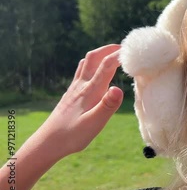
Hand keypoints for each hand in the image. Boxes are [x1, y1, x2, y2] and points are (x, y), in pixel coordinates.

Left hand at [38, 44, 123, 158]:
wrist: (47, 142)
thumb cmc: (72, 136)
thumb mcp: (93, 124)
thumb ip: (107, 106)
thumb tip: (119, 88)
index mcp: (90, 91)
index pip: (107, 65)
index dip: (121, 55)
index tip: (135, 50)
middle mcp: (82, 85)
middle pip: (94, 57)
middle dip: (110, 48)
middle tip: (126, 46)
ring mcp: (75, 88)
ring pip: (86, 62)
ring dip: (101, 53)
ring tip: (113, 53)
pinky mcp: (71, 93)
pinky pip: (82, 71)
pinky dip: (92, 63)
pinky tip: (96, 70)